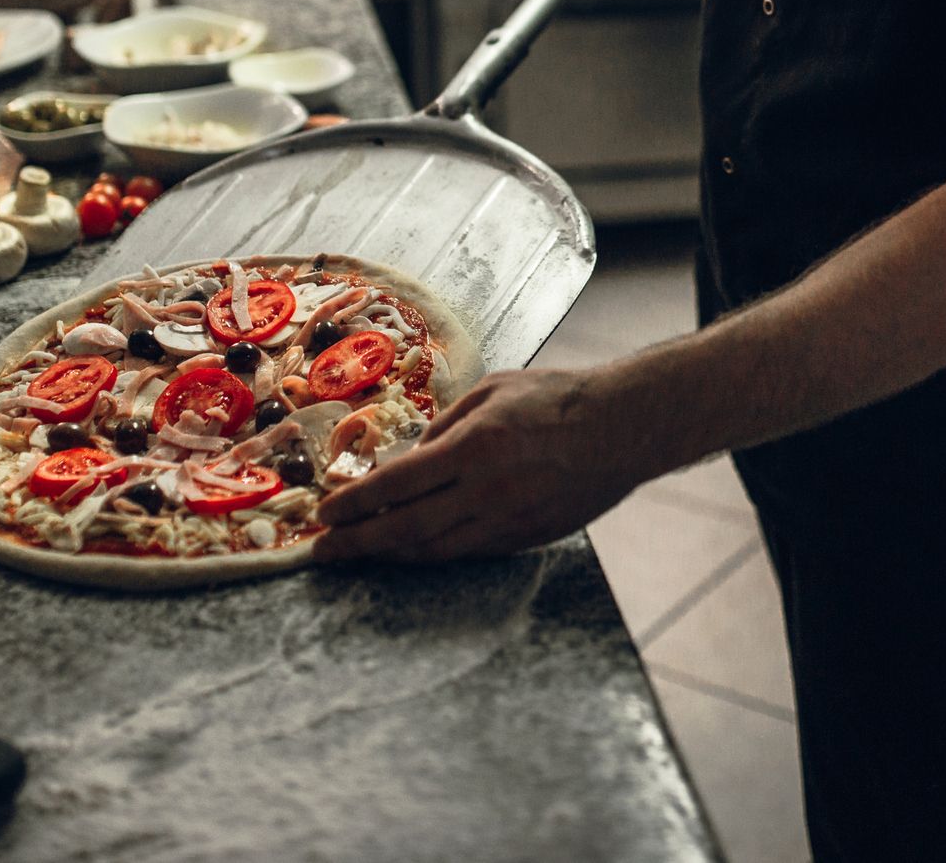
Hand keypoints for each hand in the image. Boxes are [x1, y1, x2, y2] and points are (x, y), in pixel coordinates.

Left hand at [311, 367, 643, 563]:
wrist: (623, 428)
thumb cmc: (558, 398)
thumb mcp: (493, 390)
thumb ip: (446, 425)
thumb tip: (410, 458)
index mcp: (474, 446)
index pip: (396, 485)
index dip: (354, 504)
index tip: (324, 514)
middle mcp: (486, 491)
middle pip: (405, 529)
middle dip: (357, 543)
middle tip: (321, 551)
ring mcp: (508, 521)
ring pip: (433, 550)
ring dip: (389, 554)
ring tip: (360, 553)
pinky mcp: (526, 538)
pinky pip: (467, 552)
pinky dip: (432, 554)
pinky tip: (410, 550)